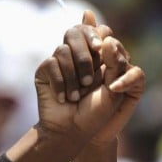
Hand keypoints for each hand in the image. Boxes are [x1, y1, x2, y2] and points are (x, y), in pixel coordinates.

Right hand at [34, 11, 144, 148]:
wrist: (72, 131)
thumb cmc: (96, 113)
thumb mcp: (113, 87)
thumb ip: (116, 61)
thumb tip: (107, 35)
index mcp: (98, 56)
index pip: (97, 30)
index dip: (96, 35)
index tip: (100, 48)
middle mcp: (78, 55)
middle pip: (76, 32)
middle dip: (84, 56)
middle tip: (88, 79)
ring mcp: (60, 62)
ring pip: (63, 50)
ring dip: (73, 77)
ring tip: (77, 96)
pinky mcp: (45, 70)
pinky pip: (51, 64)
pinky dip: (60, 83)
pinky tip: (63, 98)